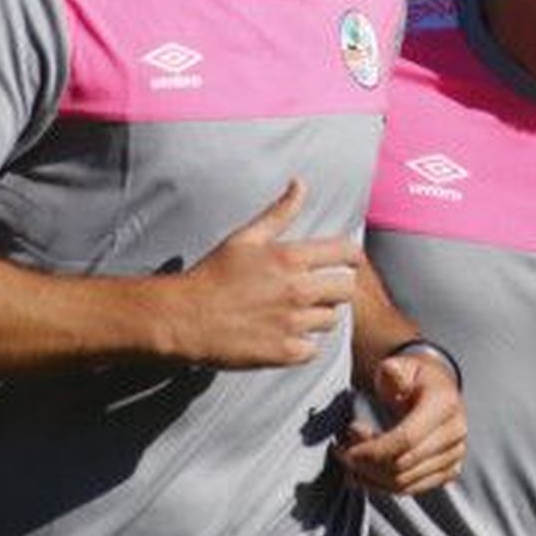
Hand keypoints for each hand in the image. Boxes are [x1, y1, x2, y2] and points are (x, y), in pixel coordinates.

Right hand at [167, 179, 361, 368]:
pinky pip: (313, 348)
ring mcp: (292, 323)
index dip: (352, 256)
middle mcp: (297, 290)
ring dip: (319, 315)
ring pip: (331, 319)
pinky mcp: (284, 352)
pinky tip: (285, 335)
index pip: (348, 253)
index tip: (345, 262)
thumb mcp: (246, 237)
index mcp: (291, 258)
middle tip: (319, 289)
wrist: (184, 318)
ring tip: (296, 312)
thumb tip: (301, 183)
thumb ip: (280, 211)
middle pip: (347, 288)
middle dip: (337, 287)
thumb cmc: (213, 274)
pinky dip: (303, 344)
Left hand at [337, 350, 466, 494]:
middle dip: (367, 465)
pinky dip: (385, 487)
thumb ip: (394, 370)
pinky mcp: (449, 470)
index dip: (372, 450)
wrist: (436, 388)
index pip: (406, 439)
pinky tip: (365, 476)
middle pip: (404, 464)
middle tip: (341, 454)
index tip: (345, 450)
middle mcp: (455, 432)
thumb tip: (390, 372)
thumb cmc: (414, 377)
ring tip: (350, 464)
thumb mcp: (402, 366)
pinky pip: (413, 489)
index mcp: (445, 404)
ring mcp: (455, 454)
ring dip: (372, 479)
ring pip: (406, 482)